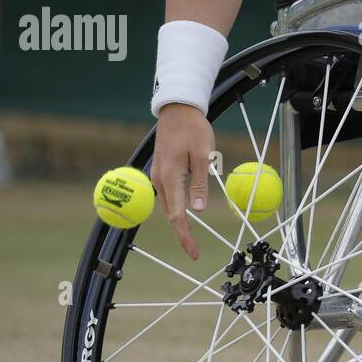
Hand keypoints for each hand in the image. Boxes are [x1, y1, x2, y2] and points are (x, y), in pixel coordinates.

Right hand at [152, 103, 215, 260]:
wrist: (178, 109)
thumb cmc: (193, 129)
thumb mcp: (203, 156)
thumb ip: (200, 184)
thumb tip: (198, 211)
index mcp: (170, 177)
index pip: (177, 215)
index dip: (185, 235)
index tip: (192, 252)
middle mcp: (159, 179)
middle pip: (170, 214)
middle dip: (182, 233)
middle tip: (193, 251)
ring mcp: (158, 175)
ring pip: (168, 205)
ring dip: (179, 221)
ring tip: (190, 237)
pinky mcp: (161, 170)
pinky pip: (168, 195)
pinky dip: (175, 207)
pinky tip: (184, 214)